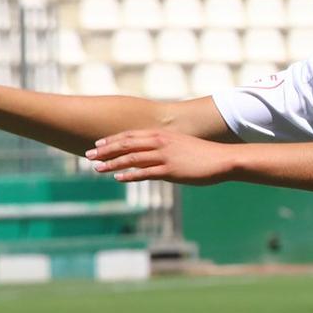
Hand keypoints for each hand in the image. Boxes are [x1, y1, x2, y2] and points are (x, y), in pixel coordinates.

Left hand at [87, 129, 236, 184]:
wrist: (223, 159)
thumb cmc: (204, 154)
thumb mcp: (182, 145)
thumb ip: (166, 148)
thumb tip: (154, 156)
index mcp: (162, 135)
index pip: (130, 136)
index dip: (112, 140)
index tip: (97, 145)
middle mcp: (160, 143)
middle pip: (126, 145)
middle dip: (105, 150)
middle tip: (89, 155)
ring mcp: (164, 156)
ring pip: (131, 158)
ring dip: (112, 163)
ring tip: (96, 168)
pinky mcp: (170, 170)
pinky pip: (145, 172)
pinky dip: (129, 174)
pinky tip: (118, 177)